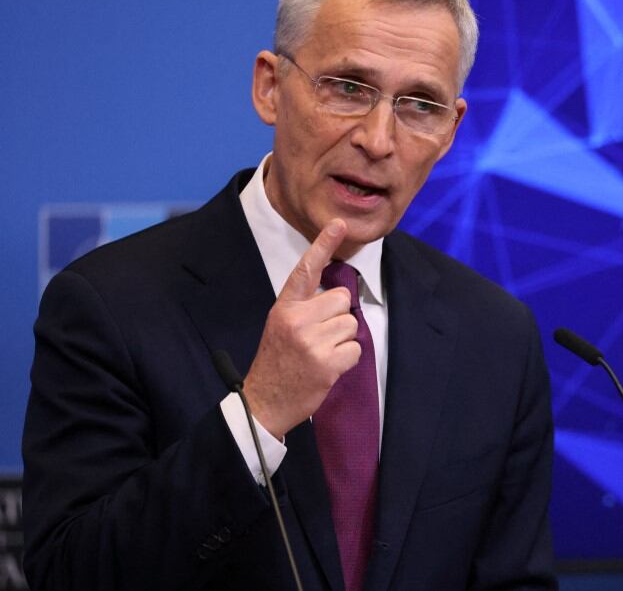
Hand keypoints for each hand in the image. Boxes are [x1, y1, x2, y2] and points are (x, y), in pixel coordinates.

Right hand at [244, 218, 361, 437]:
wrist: (264, 401)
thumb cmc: (278, 360)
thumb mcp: (281, 324)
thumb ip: (304, 307)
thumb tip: (337, 295)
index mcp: (285, 307)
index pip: (306, 269)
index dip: (323, 244)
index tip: (338, 223)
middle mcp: (297, 320)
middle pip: (341, 299)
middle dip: (337, 316)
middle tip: (319, 337)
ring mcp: (311, 341)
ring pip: (350, 324)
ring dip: (342, 340)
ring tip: (320, 353)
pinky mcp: (326, 363)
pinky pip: (355, 349)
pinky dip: (347, 359)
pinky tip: (327, 367)